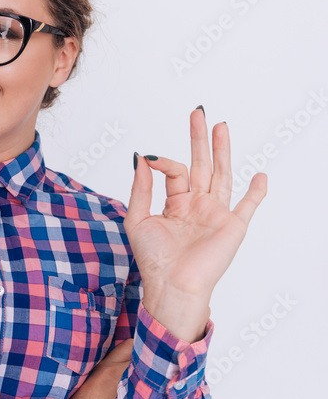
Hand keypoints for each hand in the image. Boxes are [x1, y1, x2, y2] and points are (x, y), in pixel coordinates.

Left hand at [127, 108, 267, 341]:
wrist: (171, 285)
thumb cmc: (152, 259)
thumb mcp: (137, 219)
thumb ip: (141, 188)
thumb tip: (141, 158)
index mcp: (176, 204)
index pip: (175, 172)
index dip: (164, 162)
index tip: (151, 160)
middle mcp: (197, 205)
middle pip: (202, 165)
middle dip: (200, 140)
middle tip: (198, 114)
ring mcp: (216, 214)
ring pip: (222, 175)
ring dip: (223, 151)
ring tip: (221, 126)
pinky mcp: (233, 226)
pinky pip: (248, 206)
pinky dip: (256, 192)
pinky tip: (261, 176)